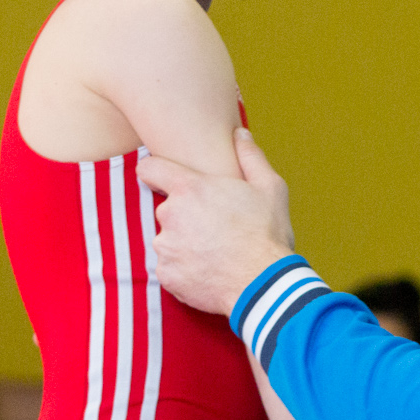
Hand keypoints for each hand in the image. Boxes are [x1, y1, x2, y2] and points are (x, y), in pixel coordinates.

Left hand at [137, 128, 295, 315]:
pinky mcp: (167, 276)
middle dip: (185, 216)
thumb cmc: (268, 234)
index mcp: (190, 189)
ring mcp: (166, 248)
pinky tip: (210, 271)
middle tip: (215, 228)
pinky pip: (170, 268)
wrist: (264, 285)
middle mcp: (171, 215)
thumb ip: (250, 156)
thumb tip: (240, 133)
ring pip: (169, 240)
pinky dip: (185, 270)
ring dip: (185, 244)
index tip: (162, 179)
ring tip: (216, 253)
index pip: (150, 168)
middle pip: (167, 209)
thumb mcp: (270, 188)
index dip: (154, 171)